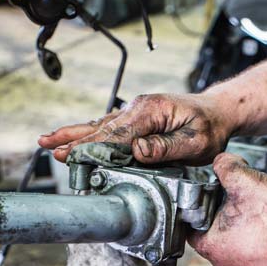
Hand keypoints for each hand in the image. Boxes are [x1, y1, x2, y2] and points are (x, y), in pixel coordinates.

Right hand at [38, 92, 230, 164]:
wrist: (219, 112)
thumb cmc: (210, 127)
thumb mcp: (196, 142)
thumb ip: (166, 147)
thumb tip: (138, 151)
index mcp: (151, 111)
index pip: (116, 134)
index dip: (93, 147)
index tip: (73, 157)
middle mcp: (138, 108)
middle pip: (100, 128)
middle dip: (74, 140)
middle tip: (49, 149)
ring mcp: (135, 112)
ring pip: (99, 126)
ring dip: (73, 134)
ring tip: (47, 141)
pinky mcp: (135, 119)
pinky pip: (107, 127)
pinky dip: (87, 133)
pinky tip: (72, 138)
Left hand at [188, 153, 266, 265]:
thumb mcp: (244, 179)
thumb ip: (226, 166)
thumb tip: (223, 162)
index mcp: (211, 246)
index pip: (191, 225)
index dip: (198, 204)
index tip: (207, 192)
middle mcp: (227, 262)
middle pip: (214, 231)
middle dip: (223, 211)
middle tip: (235, 194)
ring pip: (236, 238)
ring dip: (244, 221)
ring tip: (257, 204)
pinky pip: (257, 245)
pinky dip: (261, 232)